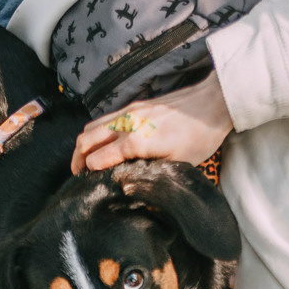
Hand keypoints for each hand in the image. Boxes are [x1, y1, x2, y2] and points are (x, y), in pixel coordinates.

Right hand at [71, 71, 232, 173]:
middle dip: (76, 159)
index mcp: (135, 142)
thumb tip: (133, 185)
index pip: (98, 159)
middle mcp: (126, 124)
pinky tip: (102, 142)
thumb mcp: (177, 164)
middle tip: (76, 175)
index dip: (89, 174)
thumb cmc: (199, 136)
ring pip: (92, 126)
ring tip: (84, 159)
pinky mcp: (135, 105)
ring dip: (83, 143)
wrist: (212, 104)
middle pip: (86, 140)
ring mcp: (129, 112)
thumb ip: (151, 173)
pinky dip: (95, 131)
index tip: (88, 183)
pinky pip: (105, 118)